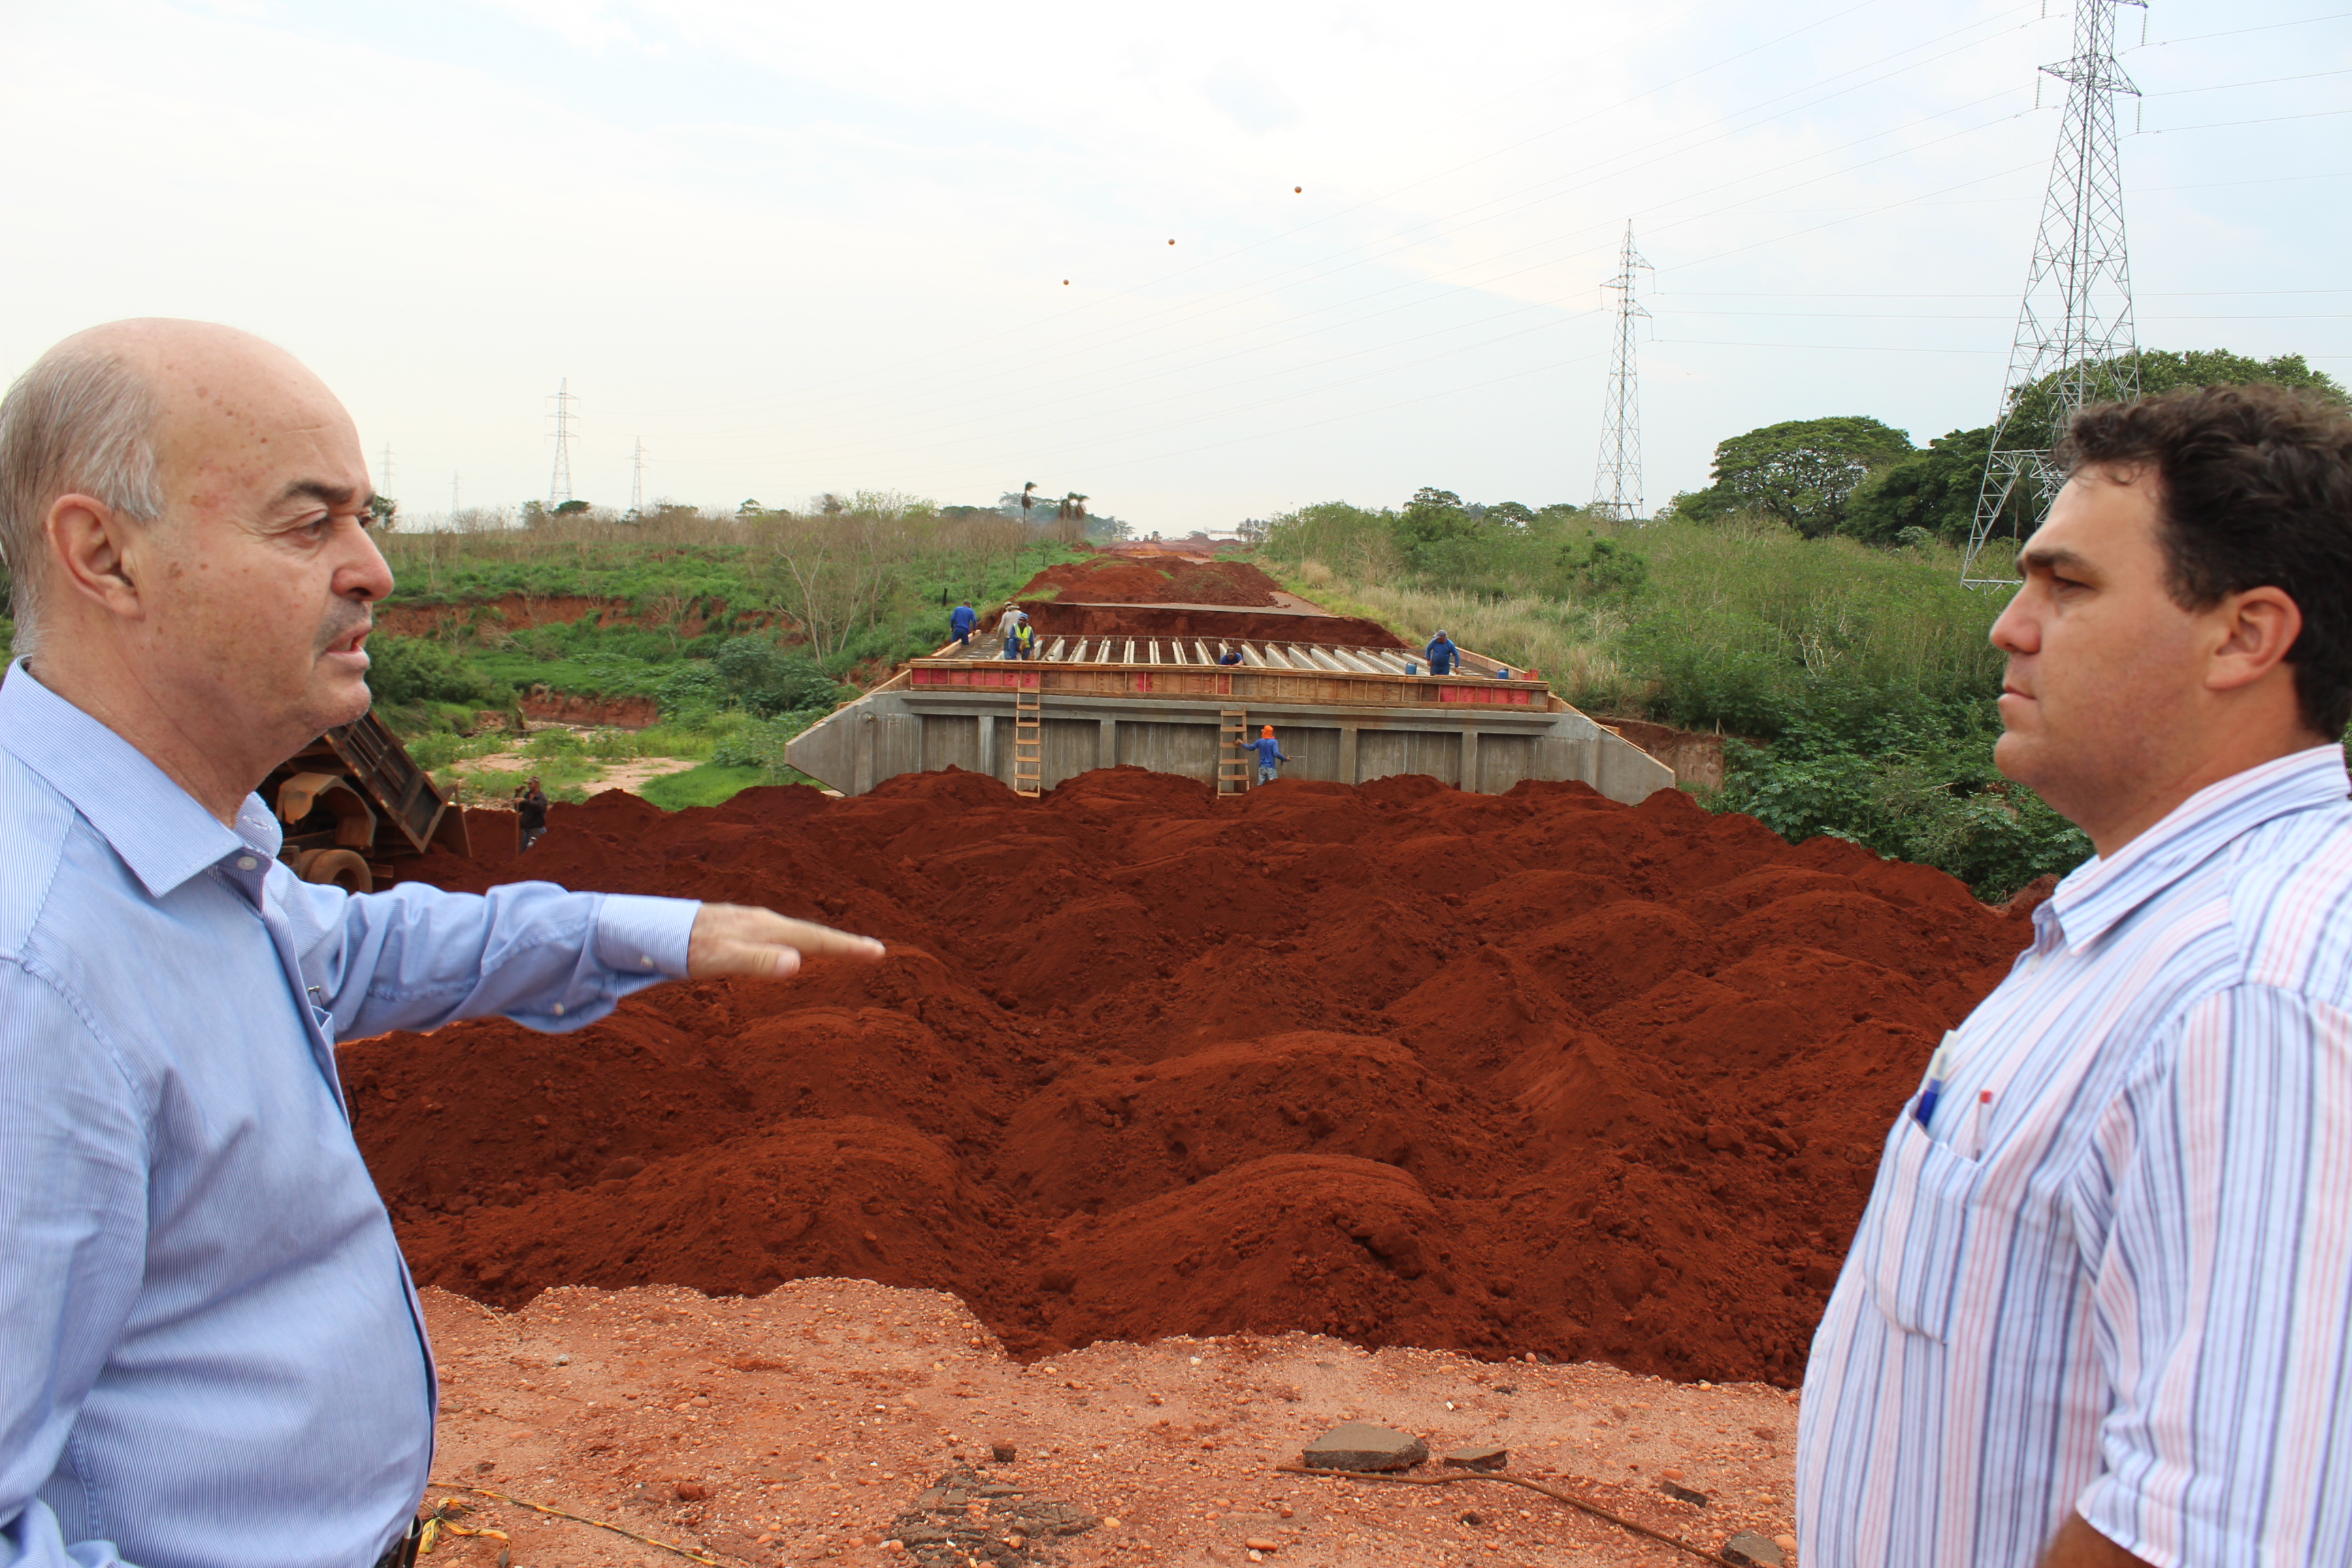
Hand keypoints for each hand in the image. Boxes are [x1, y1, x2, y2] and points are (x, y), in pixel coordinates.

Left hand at [686, 903, 885, 979]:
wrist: (652, 931)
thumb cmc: (687, 948)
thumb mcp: (722, 958)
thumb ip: (758, 961)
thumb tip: (797, 963)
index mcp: (766, 928)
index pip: (816, 938)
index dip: (848, 947)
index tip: (879, 952)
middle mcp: (762, 921)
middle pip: (810, 933)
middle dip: (842, 943)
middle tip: (872, 952)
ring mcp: (749, 924)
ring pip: (793, 933)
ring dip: (819, 942)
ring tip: (839, 950)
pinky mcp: (736, 930)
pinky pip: (776, 936)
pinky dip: (794, 943)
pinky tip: (786, 949)